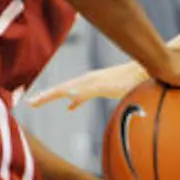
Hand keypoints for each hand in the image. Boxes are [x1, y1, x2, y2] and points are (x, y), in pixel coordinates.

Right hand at [29, 61, 147, 109]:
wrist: (147, 72)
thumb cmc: (130, 81)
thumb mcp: (108, 87)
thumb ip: (89, 90)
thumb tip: (68, 95)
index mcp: (87, 81)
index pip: (61, 90)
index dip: (47, 96)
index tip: (32, 103)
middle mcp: (89, 80)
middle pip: (63, 89)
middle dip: (47, 96)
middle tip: (32, 103)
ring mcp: (95, 83)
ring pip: (71, 91)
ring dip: (58, 97)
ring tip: (45, 101)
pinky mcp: (103, 88)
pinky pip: (82, 95)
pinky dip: (73, 101)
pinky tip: (71, 107)